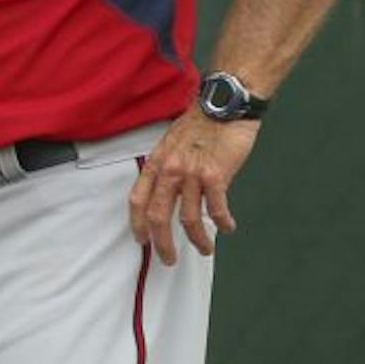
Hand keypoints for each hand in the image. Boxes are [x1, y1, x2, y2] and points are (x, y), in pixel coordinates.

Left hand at [128, 110, 260, 264]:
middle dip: (162, 243)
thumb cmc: (201, 122)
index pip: (138, 199)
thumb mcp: (173, 143)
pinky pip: (217, 209)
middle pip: (159, 216)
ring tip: (205, 249)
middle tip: (169, 259)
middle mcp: (170, 170)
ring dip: (198, 240)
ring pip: (189, 219)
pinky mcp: (216, 176)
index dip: (137, 223)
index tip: (142, 240)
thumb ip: (169, 168)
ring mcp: (192, 174)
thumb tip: (171, 193)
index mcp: (157, 162)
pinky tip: (227, 227)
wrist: (225, 104)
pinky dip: (223, 223)